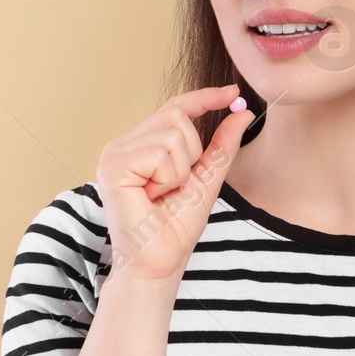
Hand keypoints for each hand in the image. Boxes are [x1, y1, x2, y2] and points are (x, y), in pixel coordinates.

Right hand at [96, 84, 254, 281]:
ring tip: (161, 194)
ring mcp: (113, 154)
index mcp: (139, 146)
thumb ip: (220, 147)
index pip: (173, 109)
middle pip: (175, 116)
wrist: (159, 263)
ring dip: (179, 170)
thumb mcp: (206, 180)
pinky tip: (151, 197)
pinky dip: (167, 178)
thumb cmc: (175, 228)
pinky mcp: (112, 167)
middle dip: (190, 153)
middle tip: (174, 186)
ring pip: (170, 134)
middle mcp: (121, 145)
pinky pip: (158, 153)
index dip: (203, 97)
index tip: (232, 92)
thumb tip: (242, 113)